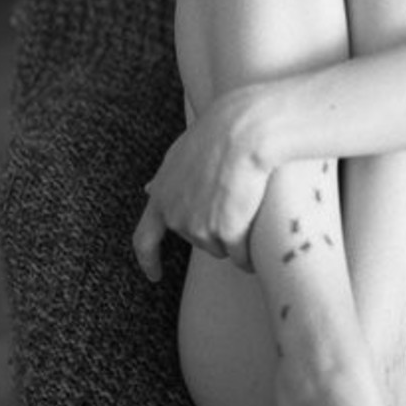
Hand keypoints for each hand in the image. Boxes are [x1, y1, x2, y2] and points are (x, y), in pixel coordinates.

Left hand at [132, 88, 270, 278]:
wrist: (244, 130)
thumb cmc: (218, 133)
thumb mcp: (181, 153)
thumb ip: (166, 178)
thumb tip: (148, 189)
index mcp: (160, 196)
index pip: (144, 240)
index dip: (149, 260)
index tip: (154, 275)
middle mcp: (174, 215)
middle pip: (199, 242)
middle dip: (218, 231)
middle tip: (238, 203)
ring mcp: (199, 227)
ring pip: (222, 249)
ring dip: (236, 237)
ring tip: (249, 205)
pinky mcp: (225, 233)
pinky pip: (241, 257)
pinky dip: (251, 254)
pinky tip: (261, 235)